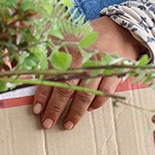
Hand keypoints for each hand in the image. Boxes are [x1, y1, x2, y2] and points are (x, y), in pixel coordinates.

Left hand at [31, 16, 143, 130]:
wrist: (119, 29)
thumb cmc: (88, 37)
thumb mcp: (67, 39)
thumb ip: (52, 55)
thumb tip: (35, 76)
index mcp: (67, 48)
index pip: (51, 75)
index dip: (43, 94)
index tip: (36, 109)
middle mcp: (83, 57)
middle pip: (66, 88)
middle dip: (55, 108)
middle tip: (48, 123)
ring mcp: (100, 65)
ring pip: (85, 94)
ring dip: (75, 112)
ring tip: (67, 124)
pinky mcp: (115, 71)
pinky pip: (103, 93)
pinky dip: (95, 104)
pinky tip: (88, 110)